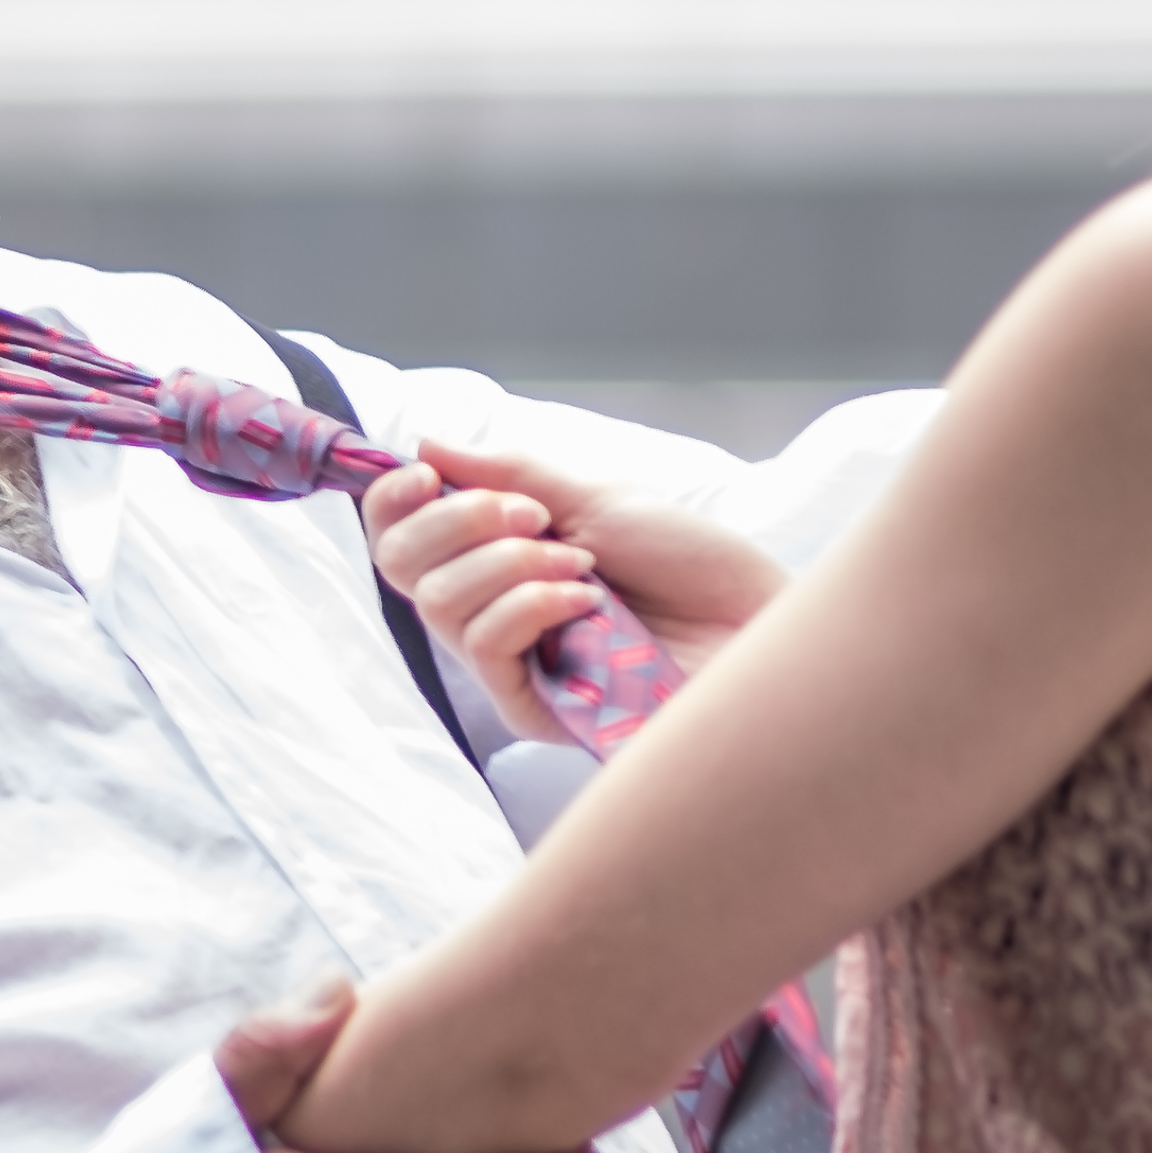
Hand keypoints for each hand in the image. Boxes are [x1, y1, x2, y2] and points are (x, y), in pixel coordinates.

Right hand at [362, 442, 788, 743]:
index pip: (402, 537)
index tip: (425, 473)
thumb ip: (505, 473)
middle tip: (531, 513)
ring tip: (580, 562)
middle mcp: (491, 610)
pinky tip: (583, 600)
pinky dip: (526, 605)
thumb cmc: (692, 564)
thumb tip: (425, 444)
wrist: (758, 622)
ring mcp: (510, 663)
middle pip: (400, 568)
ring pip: (436, 604)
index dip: (393, 500)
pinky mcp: (533, 709)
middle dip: (456, 521)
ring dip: (506, 562)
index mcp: (497, 557)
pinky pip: (485, 648)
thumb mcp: (595, 496)